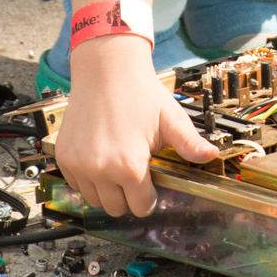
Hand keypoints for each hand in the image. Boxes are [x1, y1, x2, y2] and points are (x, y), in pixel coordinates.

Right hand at [53, 35, 218, 216]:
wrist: (106, 68)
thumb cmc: (139, 92)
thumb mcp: (170, 118)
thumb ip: (190, 143)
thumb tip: (211, 155)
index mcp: (130, 166)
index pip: (142, 207)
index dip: (150, 196)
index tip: (151, 181)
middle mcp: (101, 170)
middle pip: (117, 208)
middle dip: (128, 196)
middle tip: (135, 172)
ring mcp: (79, 165)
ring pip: (94, 200)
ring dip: (106, 190)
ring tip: (117, 164)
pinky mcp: (64, 157)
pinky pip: (76, 184)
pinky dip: (88, 178)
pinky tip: (100, 158)